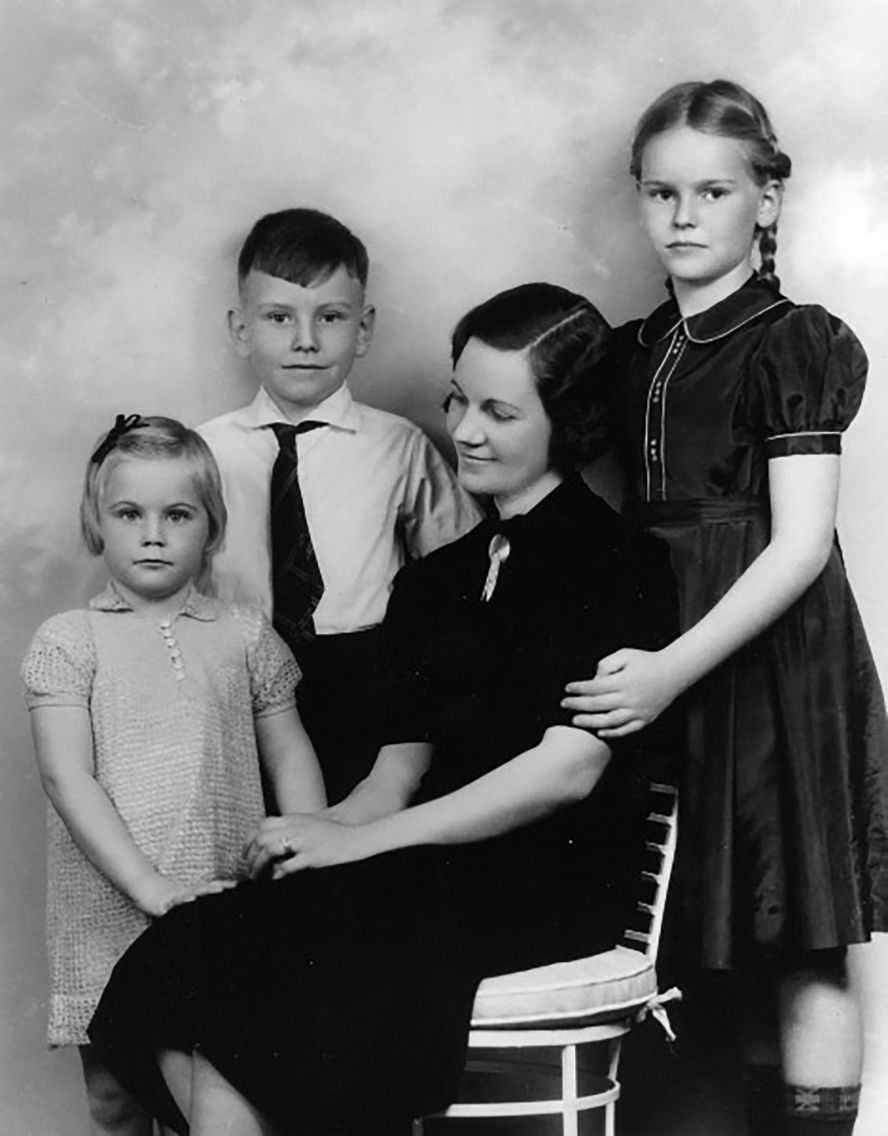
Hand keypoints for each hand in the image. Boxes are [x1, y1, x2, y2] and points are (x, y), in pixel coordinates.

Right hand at [135, 874, 236, 917]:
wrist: (143, 888)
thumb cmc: (164, 897)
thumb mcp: (182, 899)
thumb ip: (196, 902)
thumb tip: (207, 903)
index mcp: (192, 892)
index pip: (212, 888)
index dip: (226, 886)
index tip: (241, 886)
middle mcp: (187, 892)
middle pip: (207, 888)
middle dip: (222, 887)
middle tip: (236, 887)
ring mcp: (176, 896)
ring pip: (194, 892)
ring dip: (208, 890)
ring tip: (220, 890)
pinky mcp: (165, 903)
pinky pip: (175, 902)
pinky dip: (184, 900)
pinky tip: (192, 899)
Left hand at [245, 814, 373, 879]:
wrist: (353, 837)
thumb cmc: (331, 833)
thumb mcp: (308, 824)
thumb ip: (290, 828)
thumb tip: (270, 841)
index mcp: (293, 819)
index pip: (261, 825)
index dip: (249, 840)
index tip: (245, 853)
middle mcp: (295, 828)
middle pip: (262, 838)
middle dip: (251, 855)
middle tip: (248, 868)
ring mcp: (303, 841)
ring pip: (270, 851)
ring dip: (259, 866)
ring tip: (256, 876)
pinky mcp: (310, 855)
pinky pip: (287, 865)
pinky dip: (278, 873)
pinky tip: (276, 878)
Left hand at [561, 648, 679, 737]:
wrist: (674, 672)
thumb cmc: (646, 661)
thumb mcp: (625, 654)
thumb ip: (607, 664)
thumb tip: (593, 679)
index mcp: (624, 681)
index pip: (595, 687)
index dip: (579, 688)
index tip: (567, 688)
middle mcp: (630, 698)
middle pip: (598, 705)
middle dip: (578, 705)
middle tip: (564, 704)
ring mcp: (639, 711)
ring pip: (610, 721)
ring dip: (590, 722)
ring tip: (576, 720)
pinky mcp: (646, 719)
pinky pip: (627, 730)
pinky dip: (612, 732)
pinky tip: (599, 731)